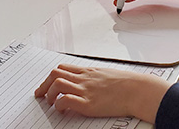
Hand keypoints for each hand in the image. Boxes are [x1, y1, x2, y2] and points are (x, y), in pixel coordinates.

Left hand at [34, 63, 171, 122]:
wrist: (138, 90)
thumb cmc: (128, 84)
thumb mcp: (109, 76)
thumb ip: (97, 78)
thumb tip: (93, 84)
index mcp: (89, 72)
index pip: (63, 68)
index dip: (52, 76)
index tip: (46, 85)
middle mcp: (84, 79)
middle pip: (55, 73)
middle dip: (44, 84)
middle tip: (40, 95)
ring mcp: (85, 90)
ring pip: (56, 83)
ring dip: (48, 94)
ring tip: (50, 103)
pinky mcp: (88, 103)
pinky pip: (65, 100)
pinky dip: (58, 105)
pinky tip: (61, 110)